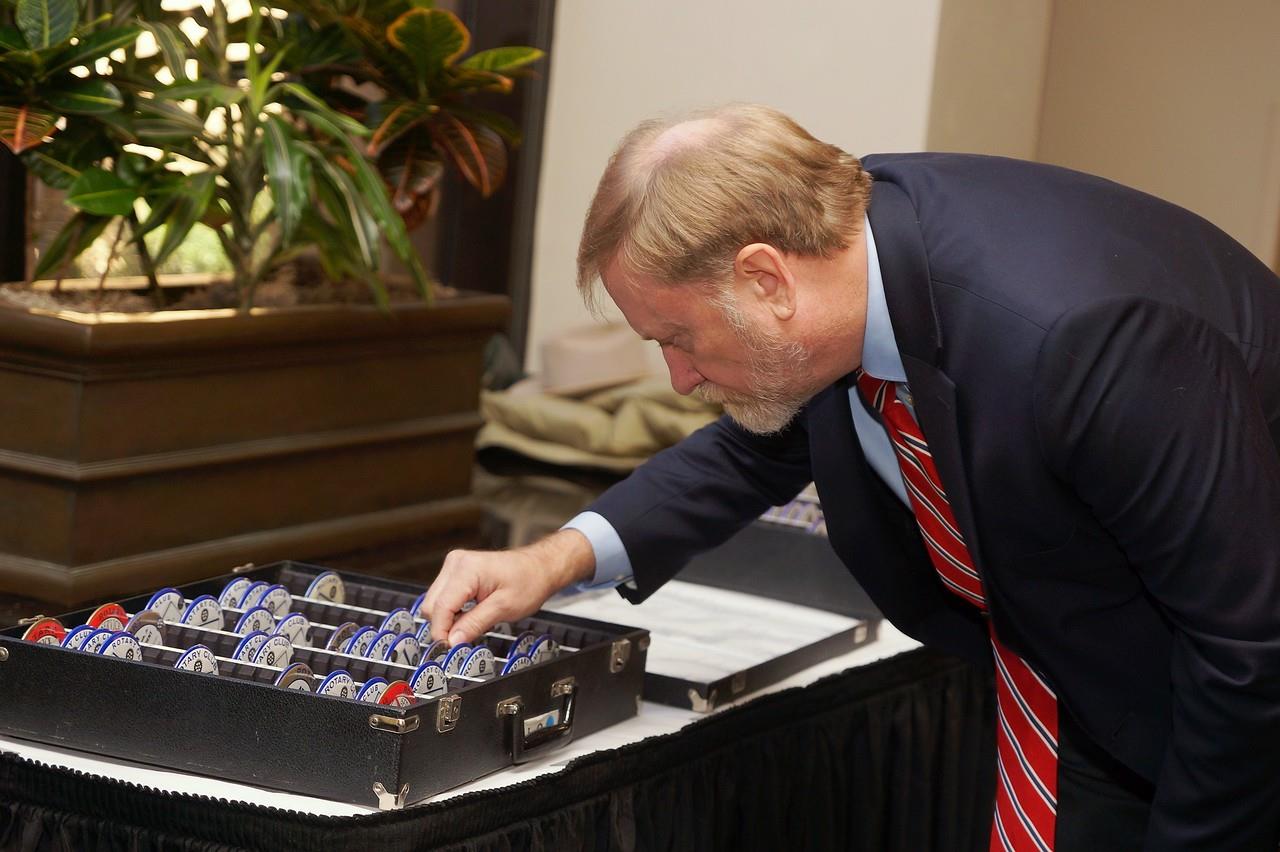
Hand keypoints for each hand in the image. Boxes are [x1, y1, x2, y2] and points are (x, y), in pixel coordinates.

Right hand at [421, 529, 596, 645]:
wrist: (540, 567)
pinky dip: (452, 611)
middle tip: (464, 639)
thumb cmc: (529, 581)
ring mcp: (455, 566)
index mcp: (466, 569)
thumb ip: (474, 624)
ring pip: (434, 602)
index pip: (440, 607)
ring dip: (448, 618)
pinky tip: (469, 615)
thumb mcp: (504, 608)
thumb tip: (452, 641)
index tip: (449, 648)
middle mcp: (456, 563)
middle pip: (432, 605)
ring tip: (471, 623)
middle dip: (444, 626)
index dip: (442, 632)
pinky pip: (443, 597)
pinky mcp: (457, 572)